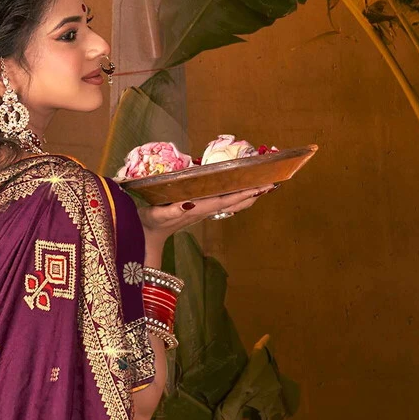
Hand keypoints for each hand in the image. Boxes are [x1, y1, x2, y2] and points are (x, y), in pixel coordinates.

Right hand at [136, 182, 275, 245]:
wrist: (146, 234)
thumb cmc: (149, 223)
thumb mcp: (156, 215)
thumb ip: (171, 211)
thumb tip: (187, 203)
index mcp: (196, 209)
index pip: (225, 201)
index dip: (243, 194)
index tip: (260, 188)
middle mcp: (203, 210)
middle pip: (233, 203)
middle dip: (252, 194)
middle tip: (272, 184)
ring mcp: (202, 210)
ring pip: (230, 203)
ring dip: (247, 195)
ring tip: (263, 187)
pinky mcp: (199, 208)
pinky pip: (222, 201)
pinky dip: (234, 195)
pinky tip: (241, 191)